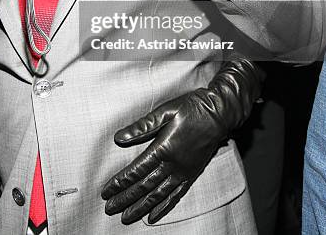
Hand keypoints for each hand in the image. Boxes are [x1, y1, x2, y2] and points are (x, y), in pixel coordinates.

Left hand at [102, 60, 263, 224]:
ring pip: (158, 195)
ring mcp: (183, 171)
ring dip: (141, 207)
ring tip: (126, 217)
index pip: (136, 170)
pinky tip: (153, 216)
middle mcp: (173, 164)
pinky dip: (163, 207)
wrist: (219, 113)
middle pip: (144, 186)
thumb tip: (119, 137)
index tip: (106, 191)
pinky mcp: (192, 174)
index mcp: (163, 148)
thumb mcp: (165, 111)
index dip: (120, 182)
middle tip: (110, 209)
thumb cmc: (192, 108)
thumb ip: (142, 126)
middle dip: (125, 199)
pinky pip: (176, 195)